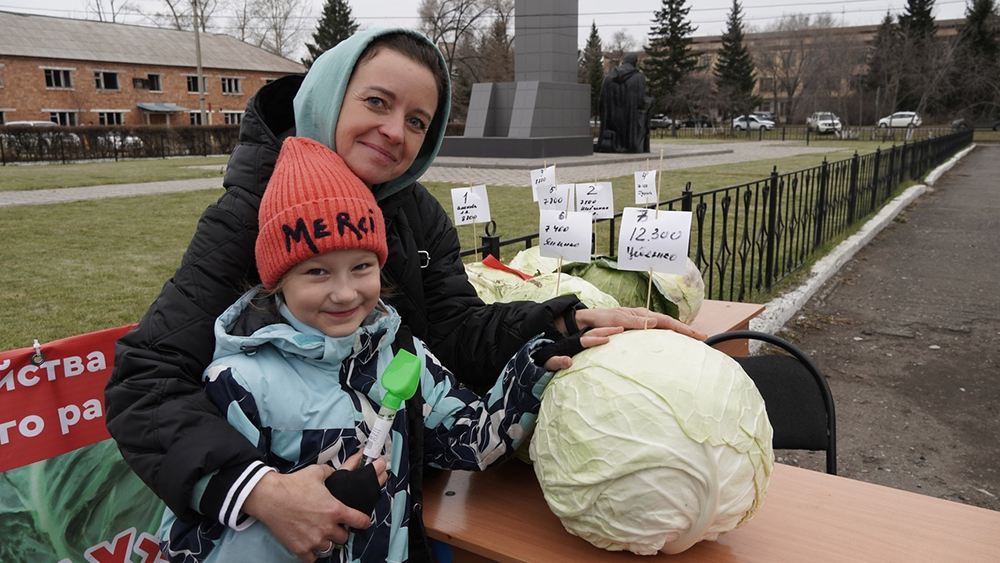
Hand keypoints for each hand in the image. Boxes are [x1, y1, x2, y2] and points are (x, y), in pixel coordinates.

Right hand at [242, 454, 386, 561]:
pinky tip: (309, 545)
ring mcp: (314, 540)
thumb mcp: (317, 473)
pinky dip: (312, 554)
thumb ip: (331, 473)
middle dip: (340, 531)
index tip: (362, 522)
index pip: (360, 521)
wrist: (270, 497)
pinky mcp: (300, 548)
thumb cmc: (293, 484)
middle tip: (332, 525)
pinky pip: (312, 559)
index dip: (364, 521)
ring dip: (326, 542)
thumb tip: (337, 472)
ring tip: (319, 534)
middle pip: (344, 537)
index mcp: (335, 510)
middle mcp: (327, 527)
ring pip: (329, 548)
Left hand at [542, 326, 622, 369]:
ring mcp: (578, 339)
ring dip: (607, 330)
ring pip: (594, 332)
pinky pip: (593, 336)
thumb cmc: (544, 358)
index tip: (607, 340)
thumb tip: (568, 361)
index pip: (584, 340)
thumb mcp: (548, 362)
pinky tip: (614, 335)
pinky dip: (603, 334)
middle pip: (593, 332)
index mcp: (569, 343)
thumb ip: (556, 361)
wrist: (538, 351)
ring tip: (621, 329)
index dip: (595, 340)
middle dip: (607, 330)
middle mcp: (575, 339)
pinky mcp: (579, 342)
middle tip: (621, 329)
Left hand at [573, 307, 706, 340]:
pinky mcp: (637, 332)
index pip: (667, 322)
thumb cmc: (600, 319)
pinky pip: (656, 334)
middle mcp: (644, 319)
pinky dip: (668, 338)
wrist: (588, 322)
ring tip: (694, 341)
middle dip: (686, 331)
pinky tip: (674, 344)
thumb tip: (654, 322)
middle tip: (703, 338)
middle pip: (670, 325)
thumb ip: (633, 321)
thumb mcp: (616, 319)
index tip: (697, 335)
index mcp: (642, 315)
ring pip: (665, 329)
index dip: (683, 328)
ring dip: (679, 334)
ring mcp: (641, 325)